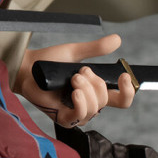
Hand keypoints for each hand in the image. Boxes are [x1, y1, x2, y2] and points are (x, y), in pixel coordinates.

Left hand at [14, 33, 135, 127]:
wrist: (29, 69)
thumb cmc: (49, 63)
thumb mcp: (76, 53)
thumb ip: (96, 48)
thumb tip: (117, 39)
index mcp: (95, 91)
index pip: (121, 99)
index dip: (128, 91)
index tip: (123, 75)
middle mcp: (89, 104)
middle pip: (107, 99)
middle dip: (96, 82)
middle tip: (79, 71)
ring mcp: (77, 113)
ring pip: (95, 107)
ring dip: (85, 88)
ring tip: (72, 78)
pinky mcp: (64, 119)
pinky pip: (81, 115)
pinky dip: (80, 102)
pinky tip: (74, 92)